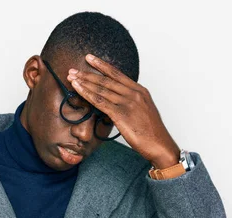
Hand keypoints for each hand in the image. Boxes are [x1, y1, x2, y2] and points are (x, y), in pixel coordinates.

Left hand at [67, 53, 180, 168]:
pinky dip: (87, 93)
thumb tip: (117, 103)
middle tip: (73, 69)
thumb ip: (131, 103)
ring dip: (84, 82)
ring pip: (101, 89)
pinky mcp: (121, 114)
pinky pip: (100, 101)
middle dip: (88, 73)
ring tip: (71, 77)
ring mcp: (127, 103)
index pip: (117, 74)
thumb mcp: (144, 111)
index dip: (102, 66)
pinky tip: (77, 89)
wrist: (160, 145)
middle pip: (107, 79)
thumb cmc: (152, 133)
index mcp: (140, 91)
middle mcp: (134, 94)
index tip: (90, 59)